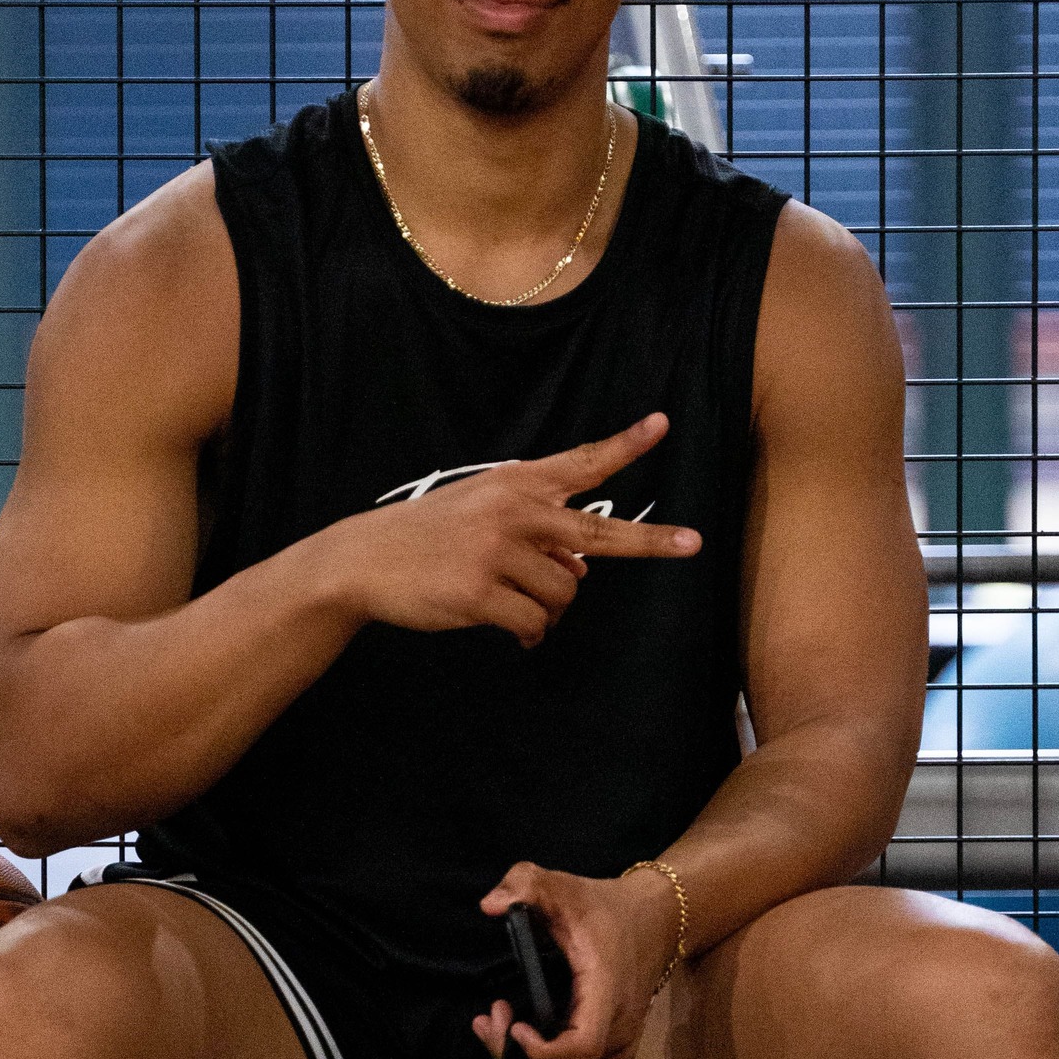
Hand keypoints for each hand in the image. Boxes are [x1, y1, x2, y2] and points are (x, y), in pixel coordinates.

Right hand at [330, 413, 699, 650]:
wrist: (363, 561)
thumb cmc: (429, 536)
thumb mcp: (481, 513)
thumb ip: (534, 532)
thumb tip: (580, 573)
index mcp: (515, 484)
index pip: (579, 462)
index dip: (624, 445)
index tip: (661, 423)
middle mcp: (513, 512)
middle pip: (599, 534)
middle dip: (651, 542)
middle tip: (695, 542)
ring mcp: (498, 552)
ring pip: (564, 595)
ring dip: (548, 610)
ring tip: (515, 603)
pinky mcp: (481, 593)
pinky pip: (533, 624)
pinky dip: (529, 634)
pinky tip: (511, 631)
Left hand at [471, 859, 682, 1058]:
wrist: (655, 919)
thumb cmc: (604, 907)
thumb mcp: (561, 885)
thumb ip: (524, 883)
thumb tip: (489, 904)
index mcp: (608, 992)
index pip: (582, 1045)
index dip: (543, 1051)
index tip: (511, 1024)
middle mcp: (621, 1027)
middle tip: (491, 1020)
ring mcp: (622, 1044)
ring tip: (499, 1025)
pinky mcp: (615, 1050)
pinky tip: (521, 1042)